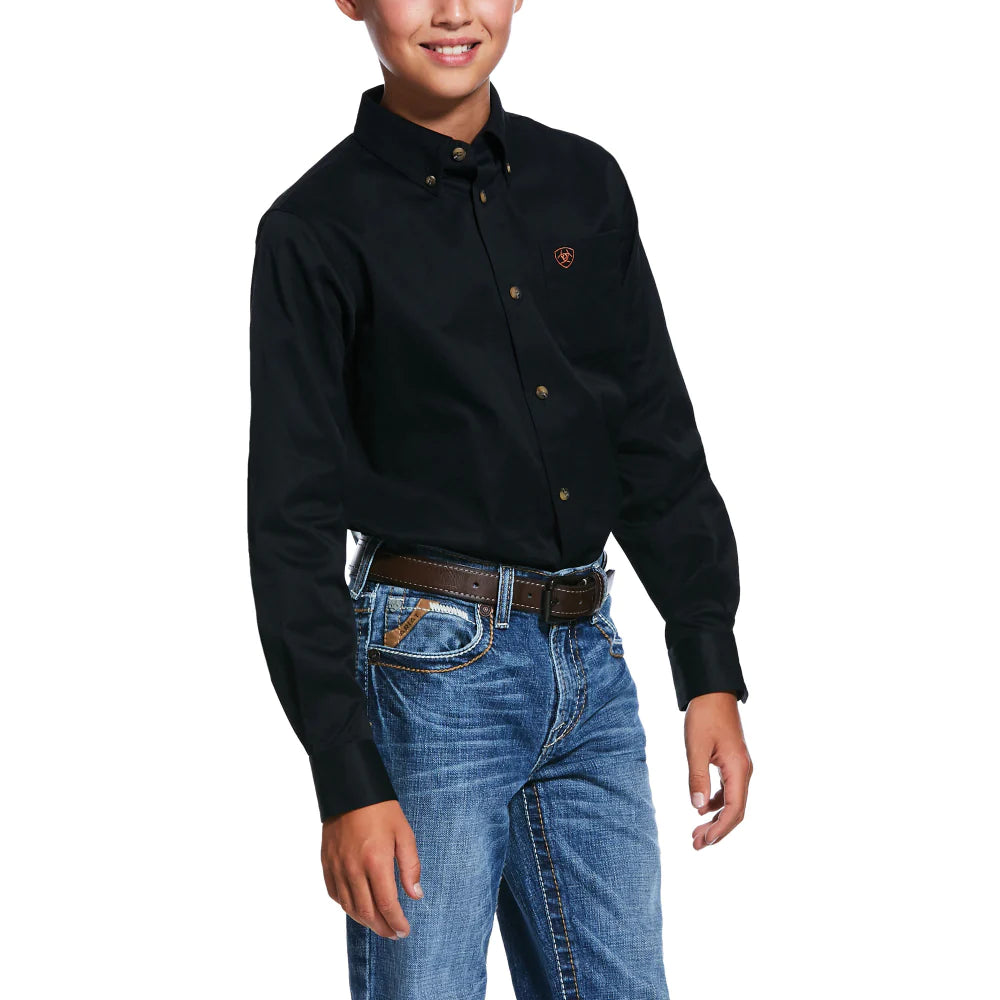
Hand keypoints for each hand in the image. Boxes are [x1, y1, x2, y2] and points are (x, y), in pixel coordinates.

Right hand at [321, 799, 422, 937]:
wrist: (350, 790)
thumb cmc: (381, 810)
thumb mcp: (404, 833)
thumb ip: (410, 866)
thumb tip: (415, 895)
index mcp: (375, 861)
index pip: (386, 904)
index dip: (396, 921)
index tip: (404, 930)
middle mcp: (353, 868)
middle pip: (367, 912)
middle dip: (382, 928)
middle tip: (394, 934)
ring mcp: (337, 867)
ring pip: (349, 907)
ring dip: (365, 921)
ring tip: (379, 924)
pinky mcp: (327, 863)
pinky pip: (335, 894)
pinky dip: (347, 907)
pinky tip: (358, 907)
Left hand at [684, 691, 751, 849]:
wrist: (713, 692)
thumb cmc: (705, 717)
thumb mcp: (695, 748)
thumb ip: (697, 778)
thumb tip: (697, 809)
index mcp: (738, 769)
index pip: (734, 809)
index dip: (720, 829)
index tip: (703, 841)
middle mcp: (744, 771)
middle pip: (736, 811)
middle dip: (718, 831)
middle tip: (696, 844)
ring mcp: (740, 768)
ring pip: (732, 802)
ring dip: (716, 819)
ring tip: (697, 833)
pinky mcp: (733, 763)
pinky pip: (729, 791)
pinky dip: (717, 804)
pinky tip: (702, 810)